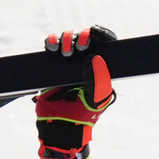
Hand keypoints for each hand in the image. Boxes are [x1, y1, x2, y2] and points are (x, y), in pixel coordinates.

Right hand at [35, 25, 116, 158]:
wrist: (58, 126)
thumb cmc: (82, 116)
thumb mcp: (96, 99)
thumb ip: (98, 80)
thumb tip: (95, 57)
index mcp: (102, 70)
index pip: (106, 45)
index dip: (102, 34)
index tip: (95, 31)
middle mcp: (87, 63)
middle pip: (86, 37)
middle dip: (82, 37)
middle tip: (80, 48)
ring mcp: (70, 63)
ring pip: (69, 38)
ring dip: (67, 39)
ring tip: (65, 54)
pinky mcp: (53, 65)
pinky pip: (52, 45)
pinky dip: (51, 41)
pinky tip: (52, 48)